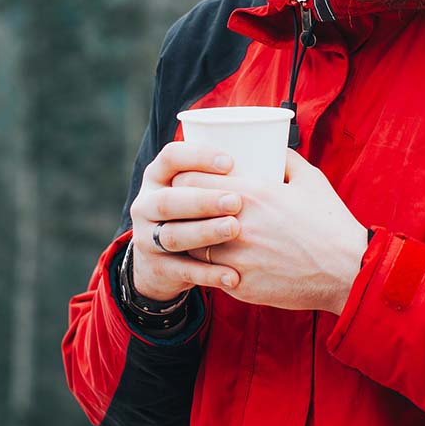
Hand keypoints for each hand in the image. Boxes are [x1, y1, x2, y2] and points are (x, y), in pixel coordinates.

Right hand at [128, 142, 244, 300]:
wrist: (164, 262)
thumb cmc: (197, 213)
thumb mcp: (200, 187)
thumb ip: (229, 169)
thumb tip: (278, 150)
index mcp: (159, 176)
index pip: (171, 157)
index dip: (197, 157)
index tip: (230, 162)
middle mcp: (146, 204)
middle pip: (168, 199)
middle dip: (202, 200)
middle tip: (236, 201)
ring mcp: (147, 238)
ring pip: (173, 235)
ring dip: (204, 232)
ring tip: (235, 230)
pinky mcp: (158, 268)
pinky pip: (182, 270)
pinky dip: (208, 273)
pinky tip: (233, 274)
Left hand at [171, 149, 367, 314]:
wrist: (347, 271)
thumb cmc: (330, 223)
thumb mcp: (310, 179)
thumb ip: (284, 159)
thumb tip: (270, 146)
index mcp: (252, 193)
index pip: (190, 180)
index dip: (183, 178)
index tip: (186, 178)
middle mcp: (237, 225)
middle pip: (182, 211)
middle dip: (178, 206)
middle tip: (183, 204)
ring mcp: (235, 258)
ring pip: (188, 244)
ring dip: (188, 237)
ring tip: (193, 232)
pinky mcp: (238, 286)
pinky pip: (206, 272)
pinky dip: (206, 264)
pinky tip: (212, 258)